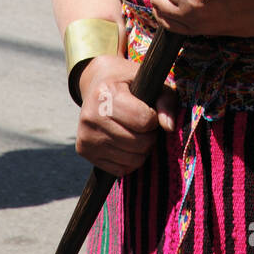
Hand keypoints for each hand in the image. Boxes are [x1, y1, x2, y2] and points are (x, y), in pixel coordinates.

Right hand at [77, 53, 177, 176]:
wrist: (96, 84)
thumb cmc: (129, 84)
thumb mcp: (150, 83)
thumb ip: (165, 102)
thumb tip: (169, 127)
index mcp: (107, 93)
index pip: (144, 120)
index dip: (153, 118)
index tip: (148, 111)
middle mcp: (91, 115)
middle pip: (139, 142)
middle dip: (149, 136)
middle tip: (144, 126)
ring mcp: (86, 135)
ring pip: (131, 160)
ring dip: (141, 150)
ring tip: (136, 134)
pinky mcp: (83, 150)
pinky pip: (120, 169)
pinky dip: (129, 161)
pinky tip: (125, 144)